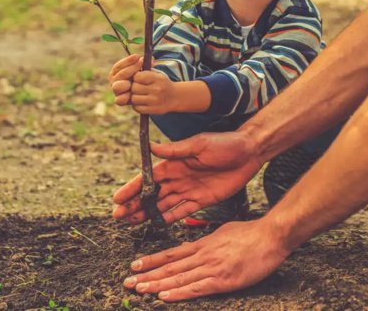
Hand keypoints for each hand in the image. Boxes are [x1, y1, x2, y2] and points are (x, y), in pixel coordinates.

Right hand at [109, 54, 142, 105]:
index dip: (128, 60)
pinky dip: (125, 97)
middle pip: (120, 75)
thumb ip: (145, 64)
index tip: (137, 56)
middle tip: (140, 64)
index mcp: (116, 72)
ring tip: (134, 81)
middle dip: (131, 69)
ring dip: (125, 84)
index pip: (119, 65)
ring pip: (117, 87)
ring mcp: (116, 91)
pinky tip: (131, 94)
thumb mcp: (142, 70)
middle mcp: (114, 81)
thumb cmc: (140, 78)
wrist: (142, 92)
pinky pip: (119, 100)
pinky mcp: (120, 100)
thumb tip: (151, 59)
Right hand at [113, 130, 261, 223]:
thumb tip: (151, 147)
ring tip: (131, 222)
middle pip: (152, 194)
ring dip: (147, 213)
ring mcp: (189, 189)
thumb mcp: (199, 144)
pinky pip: (182, 211)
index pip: (149, 177)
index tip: (118, 198)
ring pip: (163, 204)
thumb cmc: (225, 143)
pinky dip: (169, 218)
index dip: (133, 188)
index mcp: (175, 162)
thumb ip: (176, 150)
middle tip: (119, 216)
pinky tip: (156, 224)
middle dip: (135, 204)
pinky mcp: (202, 200)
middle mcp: (179, 177)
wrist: (249, 152)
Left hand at [122, 219, 289, 300]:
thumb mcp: (223, 232)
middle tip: (127, 282)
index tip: (135, 265)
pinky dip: (178, 293)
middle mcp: (203, 255)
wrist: (270, 236)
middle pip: (170, 267)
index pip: (171, 254)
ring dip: (156, 285)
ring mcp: (211, 267)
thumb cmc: (251, 234)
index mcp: (203, 244)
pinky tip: (164, 297)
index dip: (152, 260)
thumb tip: (192, 246)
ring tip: (139, 289)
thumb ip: (207, 241)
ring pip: (178, 278)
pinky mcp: (222, 280)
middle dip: (147, 275)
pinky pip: (196, 288)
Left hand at [129, 70, 175, 115]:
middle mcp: (157, 89)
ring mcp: (155, 101)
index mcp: (157, 78)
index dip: (136, 78)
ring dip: (134, 97)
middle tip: (138, 88)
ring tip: (140, 95)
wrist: (174, 97)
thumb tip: (132, 68)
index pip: (137, 76)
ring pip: (134, 99)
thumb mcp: (157, 74)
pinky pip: (136, 108)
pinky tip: (142, 102)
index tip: (139, 79)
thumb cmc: (161, 83)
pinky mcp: (152, 110)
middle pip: (134, 88)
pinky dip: (137, 105)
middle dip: (134, 88)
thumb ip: (144, 70)